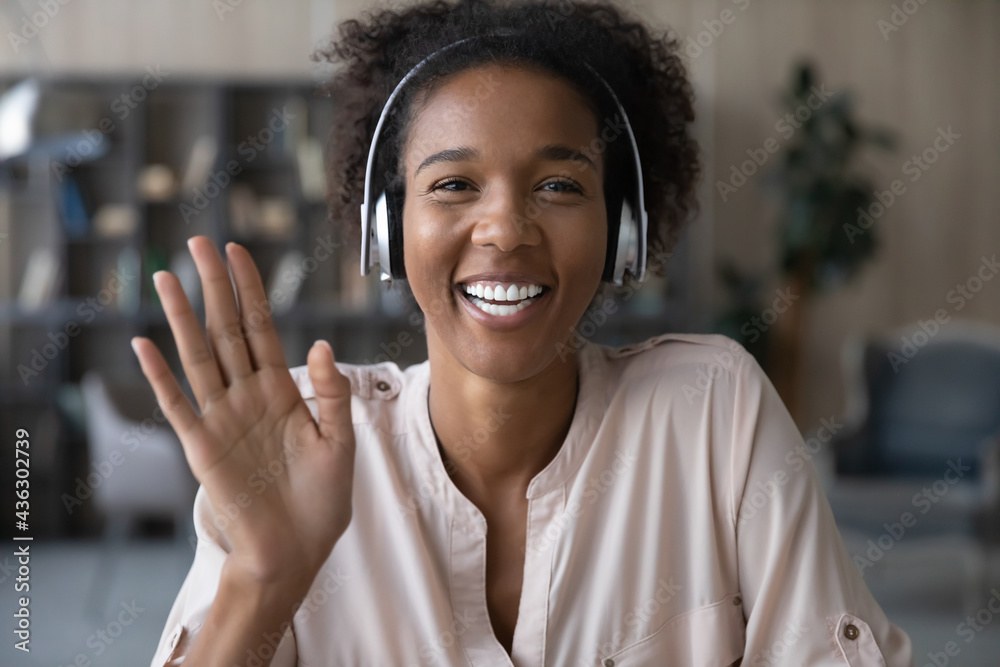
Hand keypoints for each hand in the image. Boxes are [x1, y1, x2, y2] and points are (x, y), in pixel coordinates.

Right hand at [131, 236, 354, 586]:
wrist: (298, 551)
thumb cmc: (322, 500)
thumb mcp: (339, 442)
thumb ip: (330, 394)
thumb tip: (320, 345)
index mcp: (281, 392)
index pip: (262, 329)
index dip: (251, 291)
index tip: (239, 252)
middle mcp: (247, 398)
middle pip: (227, 331)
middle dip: (215, 288)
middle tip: (199, 244)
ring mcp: (222, 420)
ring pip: (198, 358)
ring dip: (181, 319)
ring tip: (166, 279)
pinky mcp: (203, 448)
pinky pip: (177, 406)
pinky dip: (160, 377)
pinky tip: (144, 345)